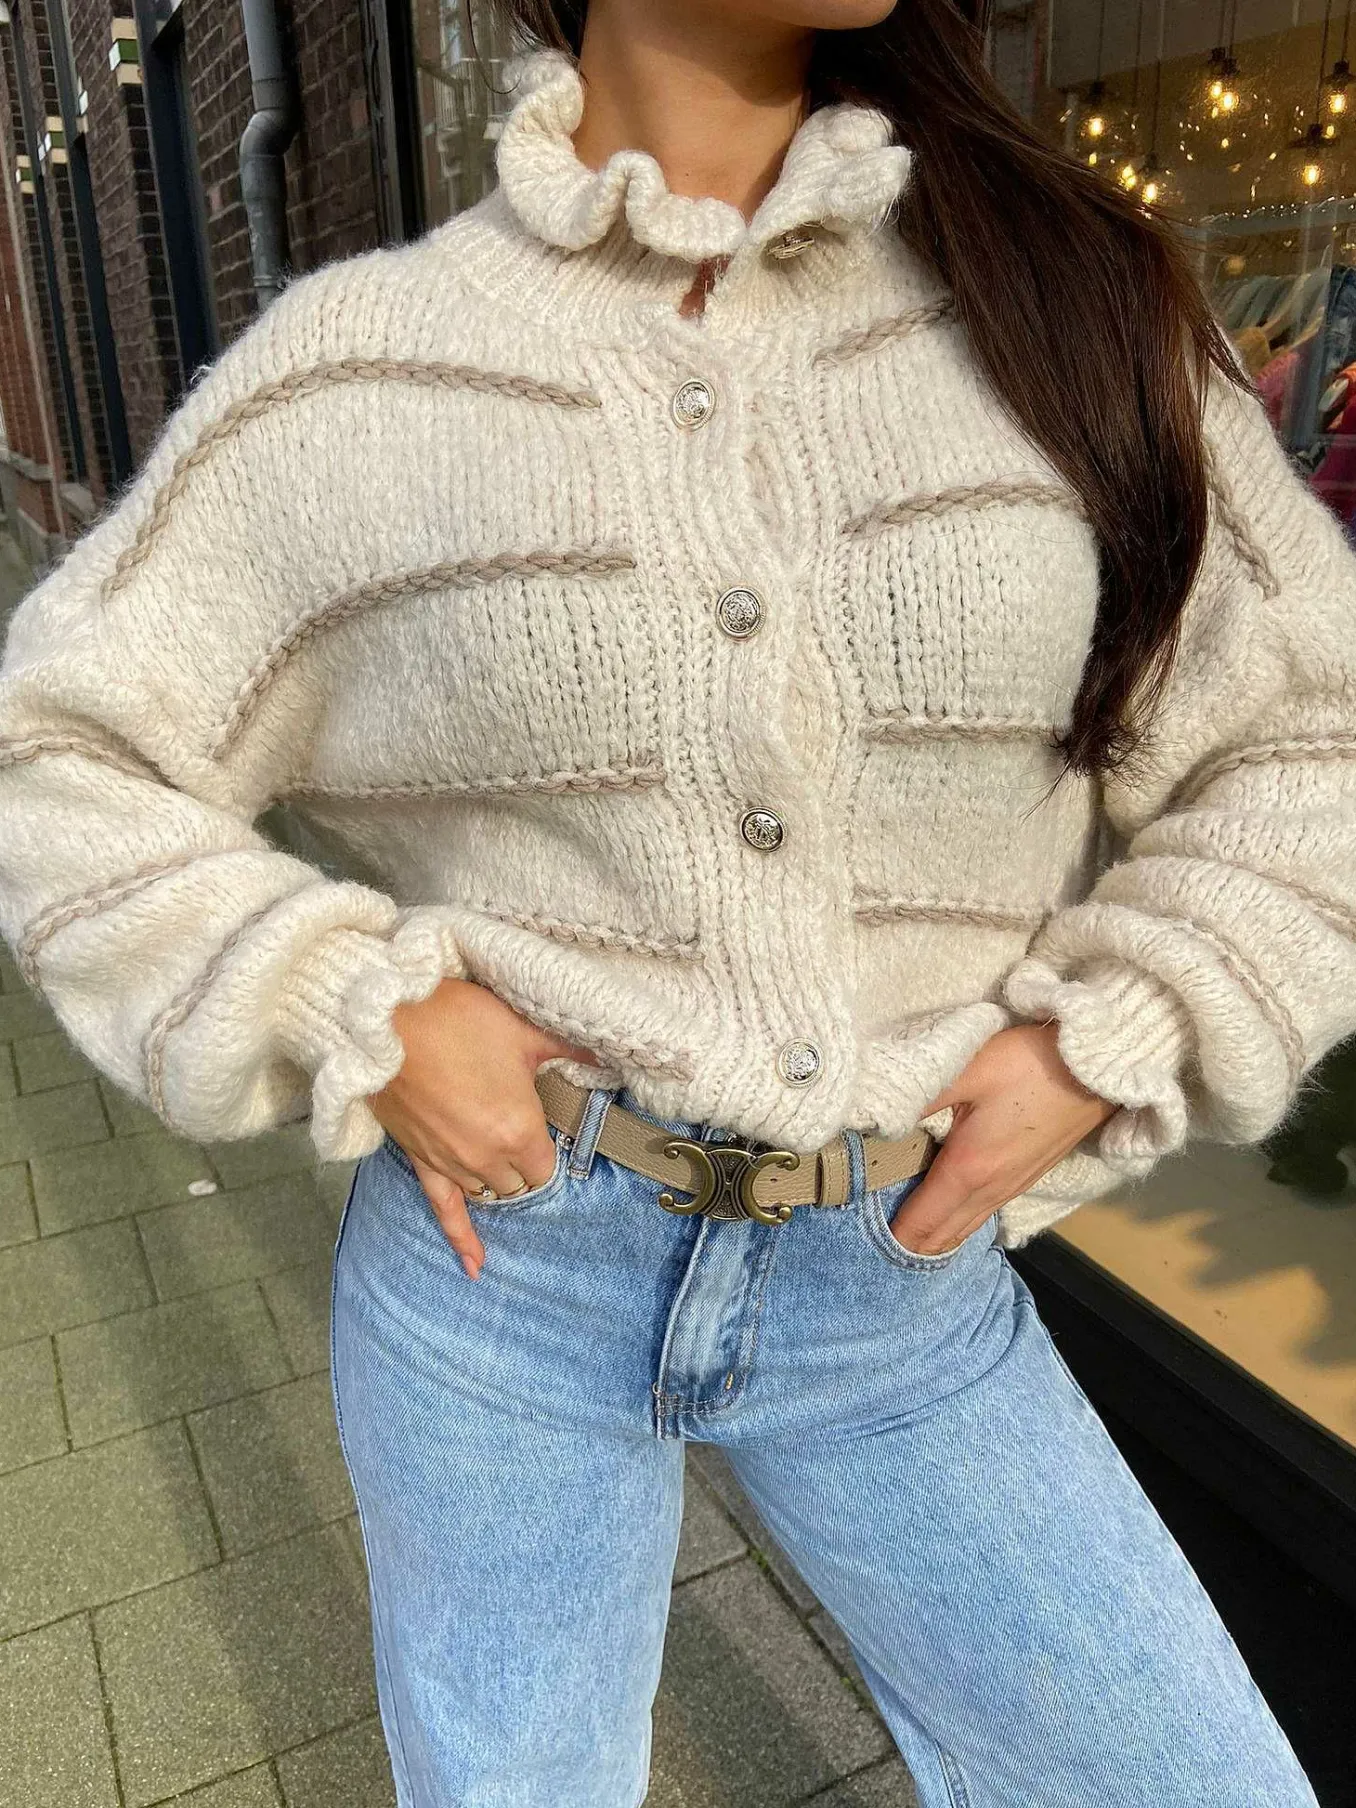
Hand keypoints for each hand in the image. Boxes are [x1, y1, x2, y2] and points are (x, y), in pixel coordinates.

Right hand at [368, 977, 596, 1277]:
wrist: (386, 1018)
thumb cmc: (456, 1019)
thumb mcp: (523, 1029)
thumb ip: (569, 1051)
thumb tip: (609, 1058)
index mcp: (519, 1130)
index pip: (546, 1167)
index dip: (546, 1147)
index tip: (542, 1126)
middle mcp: (486, 1156)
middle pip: (519, 1183)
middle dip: (522, 1162)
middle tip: (516, 1129)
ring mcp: (451, 1163)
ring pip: (488, 1192)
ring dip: (496, 1178)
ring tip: (495, 1154)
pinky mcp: (420, 1160)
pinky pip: (445, 1211)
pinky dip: (461, 1239)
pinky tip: (475, 1266)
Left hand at [888, 1023, 1116, 1256]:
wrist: (1100, 1067)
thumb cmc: (1030, 1063)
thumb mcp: (966, 1070)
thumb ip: (917, 1097)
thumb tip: (870, 1119)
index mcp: (968, 1171)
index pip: (920, 1224)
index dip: (889, 1240)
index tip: (859, 1248)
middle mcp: (991, 1190)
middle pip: (941, 1237)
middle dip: (908, 1248)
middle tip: (871, 1249)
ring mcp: (1014, 1187)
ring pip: (965, 1229)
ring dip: (934, 1239)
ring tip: (901, 1239)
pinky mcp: (1027, 1176)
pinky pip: (984, 1214)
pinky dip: (958, 1224)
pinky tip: (946, 1216)